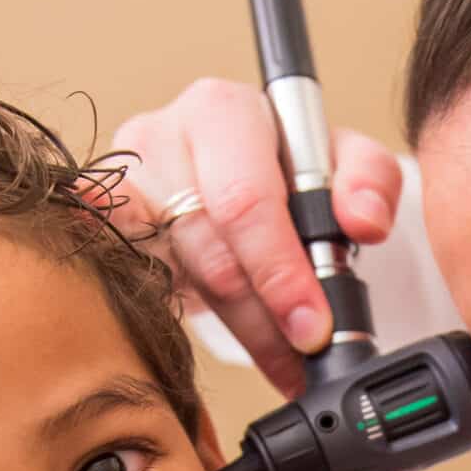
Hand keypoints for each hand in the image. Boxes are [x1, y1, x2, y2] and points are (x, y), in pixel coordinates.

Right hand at [111, 79, 404, 398]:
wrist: (215, 167)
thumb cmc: (278, 162)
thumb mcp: (338, 161)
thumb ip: (369, 182)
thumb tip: (363, 223)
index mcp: (222, 111)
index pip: (245, 202)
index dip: (280, 272)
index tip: (313, 328)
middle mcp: (160, 138)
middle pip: (211, 253)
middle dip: (264, 318)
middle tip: (300, 360)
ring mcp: (122, 187)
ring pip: (181, 282)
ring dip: (236, 328)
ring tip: (280, 358)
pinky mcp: (101, 227)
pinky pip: (136, 287)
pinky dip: (180, 314)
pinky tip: (216, 331)